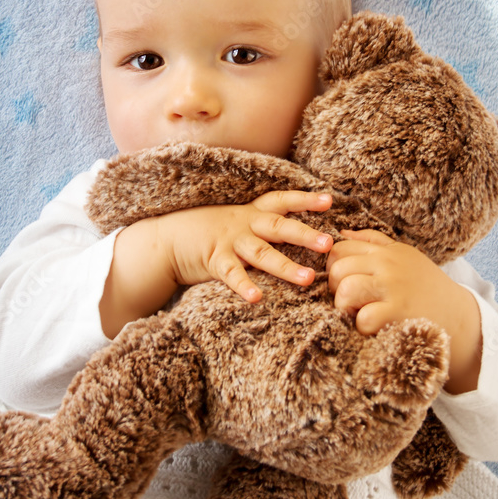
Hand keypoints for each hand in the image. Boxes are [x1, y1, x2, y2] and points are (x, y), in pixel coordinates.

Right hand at [159, 190, 333, 302]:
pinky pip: (231, 274)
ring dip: (285, 266)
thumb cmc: (210, 231)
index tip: (329, 200)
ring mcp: (230, 242)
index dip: (305, 200)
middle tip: (329, 244)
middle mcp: (244, 224)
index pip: (282, 201)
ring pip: (262, 253)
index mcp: (252, 213)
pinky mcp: (214, 260)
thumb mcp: (238, 222)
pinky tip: (257, 298)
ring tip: (308, 279)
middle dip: (305, 234)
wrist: (168, 238)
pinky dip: (244, 286)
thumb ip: (264, 227)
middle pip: (279, 227)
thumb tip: (302, 235)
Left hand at [326, 229, 481, 393]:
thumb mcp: (404, 256)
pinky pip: (363, 319)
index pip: (340, 248)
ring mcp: (393, 288)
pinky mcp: (398, 313)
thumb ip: (373, 242)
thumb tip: (341, 233)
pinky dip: (364, 329)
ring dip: (346, 309)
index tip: (345, 283)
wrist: (460, 318)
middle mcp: (388, 265)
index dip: (333, 268)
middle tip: (352, 303)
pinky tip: (377, 327)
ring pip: (346, 291)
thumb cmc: (426, 288)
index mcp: (386, 252)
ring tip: (360, 314)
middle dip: (336, 290)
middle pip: (337, 270)